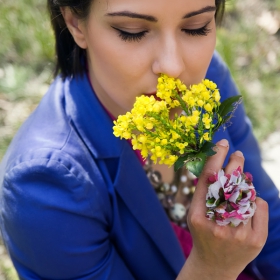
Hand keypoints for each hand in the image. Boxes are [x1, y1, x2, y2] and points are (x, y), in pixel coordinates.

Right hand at [177, 139, 267, 279]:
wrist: (214, 266)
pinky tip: (247, 202)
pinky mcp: (255, 240)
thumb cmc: (203, 234)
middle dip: (235, 164)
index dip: (215, 158)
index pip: (208, 180)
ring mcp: (238, 233)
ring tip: (239, 182)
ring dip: (244, 184)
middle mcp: (218, 225)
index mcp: (198, 216)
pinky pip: (259, 207)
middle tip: (238, 154)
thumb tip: (218, 167)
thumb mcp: (195, 214)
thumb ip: (203, 193)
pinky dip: (254, 199)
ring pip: (247, 194)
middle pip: (230, 185)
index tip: (222, 143)